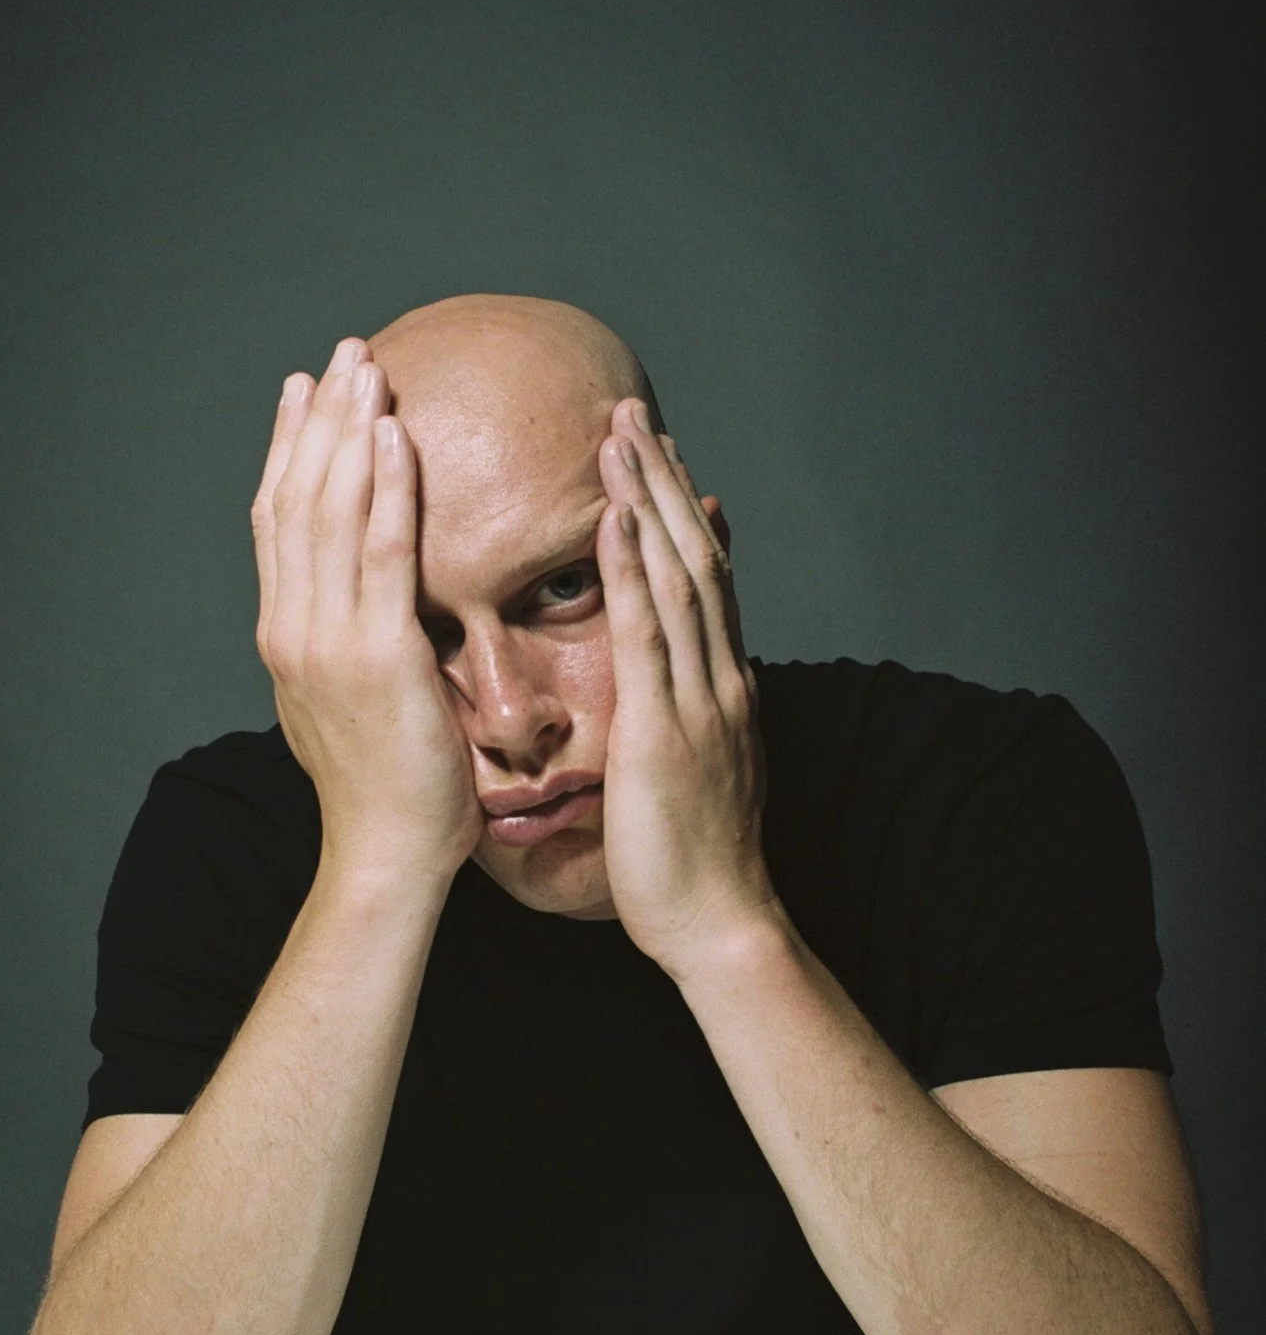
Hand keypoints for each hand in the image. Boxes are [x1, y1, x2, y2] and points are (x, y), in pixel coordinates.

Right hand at [251, 338, 482, 886]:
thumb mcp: (354, 704)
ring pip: (330, 512)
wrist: (388, 856)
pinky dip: (384, 488)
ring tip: (366, 370)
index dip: (290, 450)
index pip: (278, 521)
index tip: (305, 393)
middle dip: (319, 420)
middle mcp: (293, 628)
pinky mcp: (376, 656)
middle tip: (342, 355)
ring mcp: (327, 640)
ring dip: (349, 433)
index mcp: (286, 637)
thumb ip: (353, 647)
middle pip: (297, 499)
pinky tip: (394, 436)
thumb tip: (372, 612)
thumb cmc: (390, 790)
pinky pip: (379, 553)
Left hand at [594, 399, 779, 982]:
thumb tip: (673, 691)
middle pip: (694, 556)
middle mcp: (718, 679)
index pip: (704, 580)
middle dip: (660, 481)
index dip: (679, 513)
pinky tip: (612, 523)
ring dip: (646, 501)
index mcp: (721, 688)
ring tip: (617, 435)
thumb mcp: (696, 772)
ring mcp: (698, 700)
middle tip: (630, 412)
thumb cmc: (693, 862)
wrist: (718, 923)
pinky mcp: (664, 729)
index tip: (653, 456)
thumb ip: (685, 719)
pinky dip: (632, 573)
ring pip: (676, 578)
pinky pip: (647, 637)